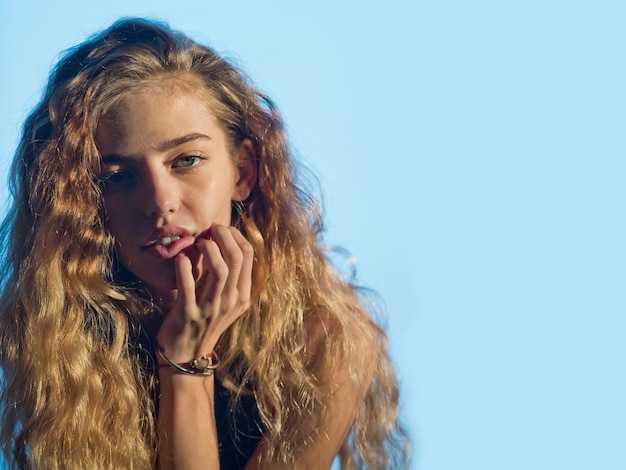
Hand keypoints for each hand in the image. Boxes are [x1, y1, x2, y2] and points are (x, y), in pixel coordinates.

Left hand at [156, 225, 252, 362]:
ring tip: (199, 242)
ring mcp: (211, 308)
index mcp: (241, 295)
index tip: (222, 230)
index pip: (249, 255)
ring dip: (208, 249)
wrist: (186, 354)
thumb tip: (221, 240)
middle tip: (211, 230)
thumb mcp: (224, 300)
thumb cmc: (204, 320)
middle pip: (237, 258)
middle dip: (224, 236)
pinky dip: (184, 267)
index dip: (235, 236)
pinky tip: (181, 258)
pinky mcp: (188, 313)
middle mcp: (230, 300)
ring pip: (220, 269)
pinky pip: (188, 285)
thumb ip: (227, 275)